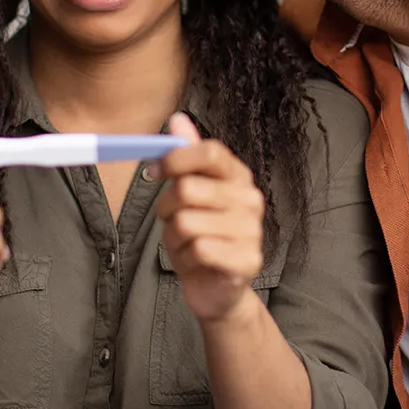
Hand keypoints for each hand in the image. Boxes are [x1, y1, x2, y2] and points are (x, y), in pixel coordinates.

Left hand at [152, 112, 264, 322]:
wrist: (217, 289)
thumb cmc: (201, 236)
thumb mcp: (188, 193)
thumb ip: (185, 157)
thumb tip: (177, 119)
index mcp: (237, 176)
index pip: (210, 152)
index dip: (175, 159)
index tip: (156, 172)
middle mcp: (250, 199)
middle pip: (188, 188)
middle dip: (166, 207)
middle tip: (172, 220)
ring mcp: (252, 230)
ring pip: (185, 222)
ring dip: (174, 238)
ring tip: (186, 245)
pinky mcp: (247, 260)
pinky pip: (198, 249)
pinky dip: (186, 258)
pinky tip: (197, 262)